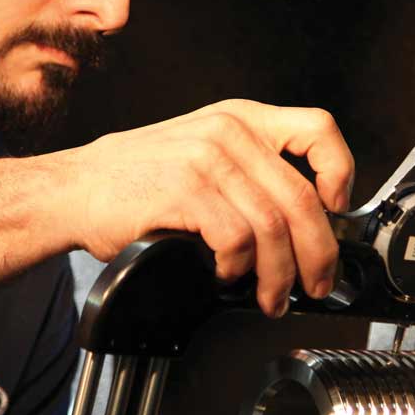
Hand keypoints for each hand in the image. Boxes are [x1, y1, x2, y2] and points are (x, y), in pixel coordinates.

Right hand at [51, 101, 354, 315]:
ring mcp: (206, 159)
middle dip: (317, 254)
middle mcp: (228, 131)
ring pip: (272, 227)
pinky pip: (236, 240)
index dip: (340, 171)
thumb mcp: (200, 152)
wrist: (73, 189)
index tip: (337, 208)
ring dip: (278, 275)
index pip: (318, 129)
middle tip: (315, 284)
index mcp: (240, 118)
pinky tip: (223, 274)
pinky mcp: (184, 190)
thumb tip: (303, 224)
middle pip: (301, 198)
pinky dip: (237, 269)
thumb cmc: (134, 181)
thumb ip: (250, 170)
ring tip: (269, 296)